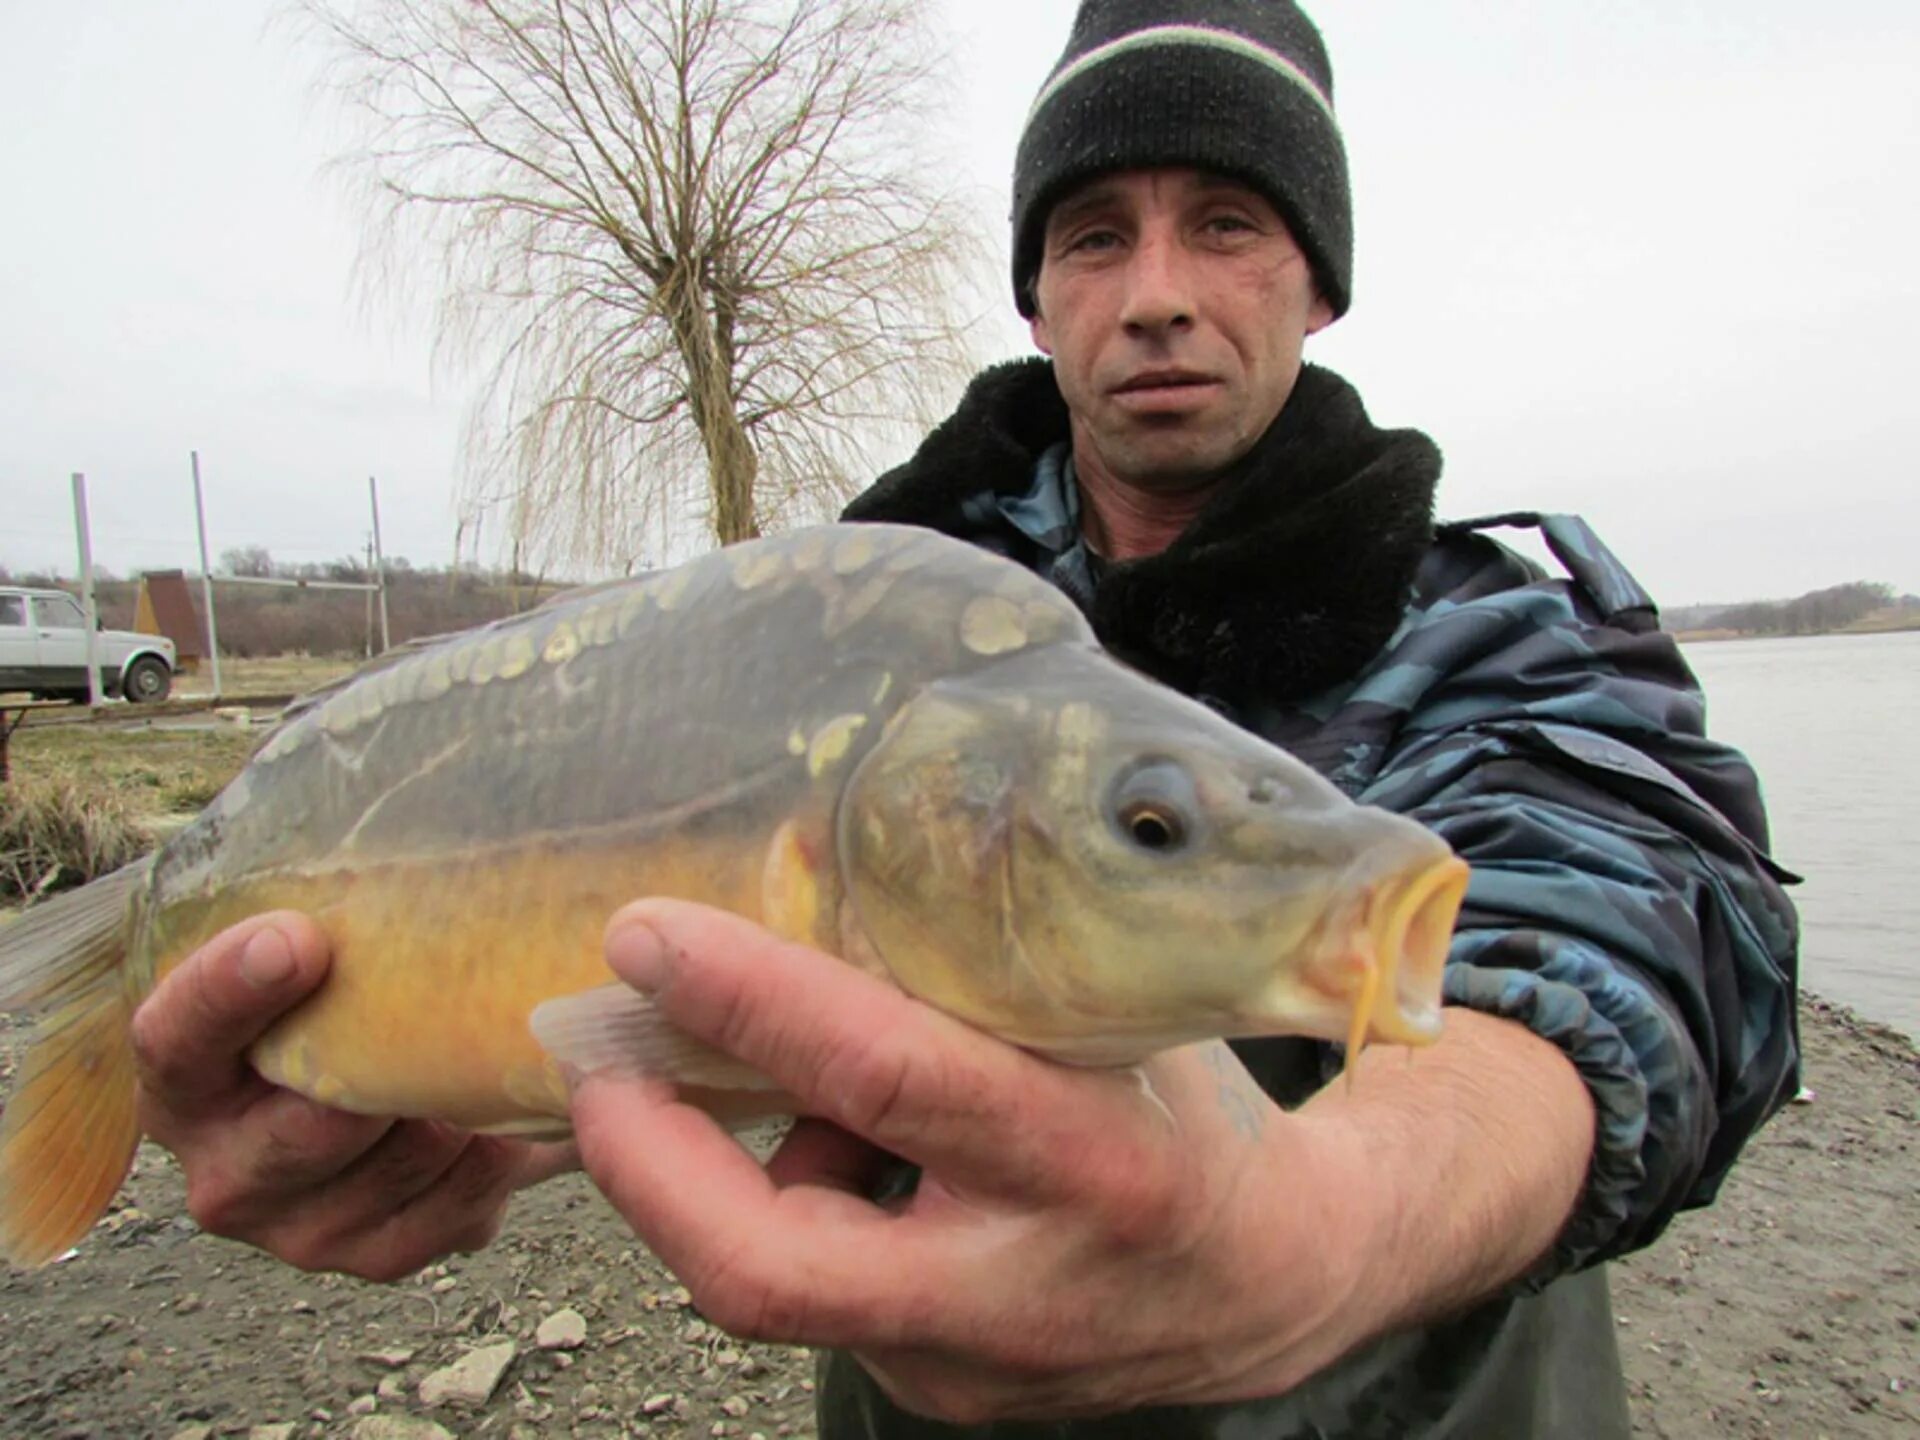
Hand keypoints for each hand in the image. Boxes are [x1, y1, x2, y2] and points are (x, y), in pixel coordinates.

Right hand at [130, 913, 575, 1280]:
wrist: (412, 1077)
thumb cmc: (353, 991)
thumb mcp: (320, 950)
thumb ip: (326, 912)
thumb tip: (401, 829)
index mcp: (184, 1077)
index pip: (172, 1039)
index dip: (226, 992)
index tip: (296, 937)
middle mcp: (225, 1170)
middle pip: (294, 1136)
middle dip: (371, 1081)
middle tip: (434, 1022)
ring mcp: (300, 1228)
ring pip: (389, 1170)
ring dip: (449, 1113)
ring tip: (485, 1053)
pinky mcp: (380, 1255)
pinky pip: (447, 1217)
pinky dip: (489, 1163)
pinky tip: (505, 1117)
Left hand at [565, 900, 1405, 1422]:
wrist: (1272, 1283)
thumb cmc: (1187, 1116)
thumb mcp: (1109, 1019)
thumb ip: (975, 983)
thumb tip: (800, 904)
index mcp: (1089, 1160)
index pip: (890, 1081)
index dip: (752, 1003)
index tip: (644, 936)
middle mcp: (1017, 1287)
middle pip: (770, 1266)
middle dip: (647, 1164)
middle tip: (591, 1063)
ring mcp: (964, 1368)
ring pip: (780, 1276)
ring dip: (729, 1175)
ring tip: (774, 1090)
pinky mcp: (930, 1395)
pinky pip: (817, 1296)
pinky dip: (791, 1213)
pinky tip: (841, 1162)